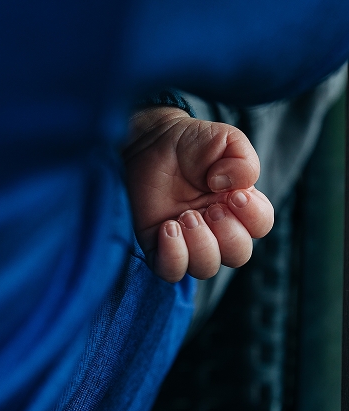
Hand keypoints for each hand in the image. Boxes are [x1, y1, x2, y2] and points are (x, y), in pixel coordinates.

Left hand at [123, 106, 273, 281]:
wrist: (149, 141)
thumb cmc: (190, 142)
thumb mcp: (226, 139)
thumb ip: (243, 161)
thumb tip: (229, 188)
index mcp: (238, 206)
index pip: (260, 227)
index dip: (253, 216)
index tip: (235, 194)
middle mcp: (216, 228)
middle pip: (237, 255)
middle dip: (227, 233)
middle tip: (209, 208)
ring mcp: (186, 239)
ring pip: (206, 268)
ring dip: (200, 245)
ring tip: (185, 216)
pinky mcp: (157, 245)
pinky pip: (171, 271)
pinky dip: (173, 257)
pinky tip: (168, 228)